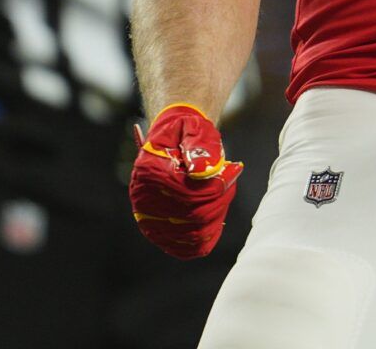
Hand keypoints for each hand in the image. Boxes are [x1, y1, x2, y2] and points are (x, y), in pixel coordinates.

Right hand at [129, 103, 242, 258]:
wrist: (173, 139)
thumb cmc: (186, 132)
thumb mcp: (195, 128)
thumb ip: (200, 145)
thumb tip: (202, 171)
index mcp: (149, 169)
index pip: (189, 191)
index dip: (218, 185)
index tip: (233, 168)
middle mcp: (142, 196)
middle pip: (193, 215)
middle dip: (220, 199)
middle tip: (230, 179)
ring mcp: (147, 216)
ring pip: (192, 233)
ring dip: (216, 216)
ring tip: (222, 193)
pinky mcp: (155, 229)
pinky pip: (185, 247)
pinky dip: (205, 238)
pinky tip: (215, 219)